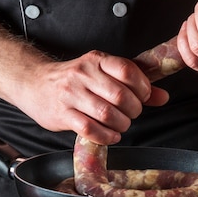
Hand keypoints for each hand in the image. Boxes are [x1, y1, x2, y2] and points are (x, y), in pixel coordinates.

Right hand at [19, 50, 169, 145]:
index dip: (142, 87)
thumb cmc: (74, 80)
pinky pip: (90, 129)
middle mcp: (83, 74)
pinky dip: (106, 136)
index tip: (143, 96)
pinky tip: (110, 135)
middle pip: (120, 96)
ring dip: (121, 125)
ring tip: (121, 125)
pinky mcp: (62, 114)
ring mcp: (71, 95)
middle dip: (133, 110)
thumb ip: (134, 84)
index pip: (127, 70)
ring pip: (107, 114)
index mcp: (96, 60)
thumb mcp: (103, 74)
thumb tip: (163, 97)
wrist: (34, 84)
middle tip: (131, 113)